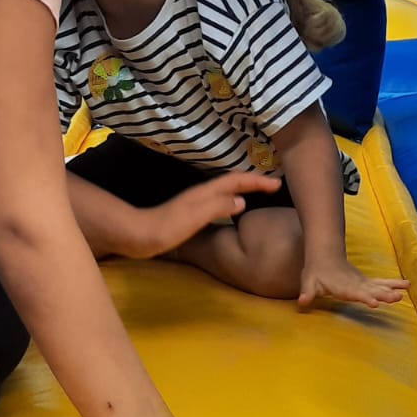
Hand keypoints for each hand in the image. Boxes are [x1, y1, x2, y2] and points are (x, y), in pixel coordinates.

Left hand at [144, 171, 281, 257]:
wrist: (140, 235)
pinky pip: (220, 200)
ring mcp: (196, 203)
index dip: (256, 181)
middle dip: (253, 182)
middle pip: (232, 182)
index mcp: (205, 193)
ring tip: (260, 192)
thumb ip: (218, 207)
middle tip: (274, 186)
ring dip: (244, 188)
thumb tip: (242, 201)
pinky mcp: (192, 213)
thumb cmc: (167, 228)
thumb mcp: (195, 217)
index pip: (236, 181)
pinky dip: (233, 198)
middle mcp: (202, 194)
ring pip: (226, 190)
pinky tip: (234, 207)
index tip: (277, 184)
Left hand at [298, 255, 408, 309]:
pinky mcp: (366, 282)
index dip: (364, 297)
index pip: (355, 293)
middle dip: (384, 294)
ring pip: (380, 286)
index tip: (374, 302)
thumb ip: (306, 293)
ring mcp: (362, 282)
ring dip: (392, 289)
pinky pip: (383, 283)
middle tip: (396, 298)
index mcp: (343, 286)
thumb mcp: (308, 282)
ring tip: (405, 292)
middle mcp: (355, 284)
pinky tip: (407, 286)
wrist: (325, 255)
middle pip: (372, 290)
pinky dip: (394, 284)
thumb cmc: (316, 272)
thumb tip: (302, 302)